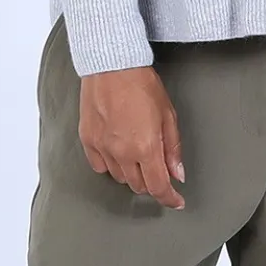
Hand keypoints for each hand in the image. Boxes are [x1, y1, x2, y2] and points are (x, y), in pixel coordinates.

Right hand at [78, 64, 186, 207]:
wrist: (112, 65)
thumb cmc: (141, 84)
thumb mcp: (168, 115)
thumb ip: (172, 148)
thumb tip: (177, 173)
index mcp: (146, 147)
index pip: (158, 187)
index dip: (169, 198)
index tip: (175, 201)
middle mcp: (122, 152)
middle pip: (138, 185)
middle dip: (151, 181)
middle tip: (157, 167)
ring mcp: (102, 148)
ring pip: (119, 177)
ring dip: (132, 173)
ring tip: (137, 154)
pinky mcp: (88, 140)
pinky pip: (99, 166)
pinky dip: (111, 165)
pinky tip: (117, 152)